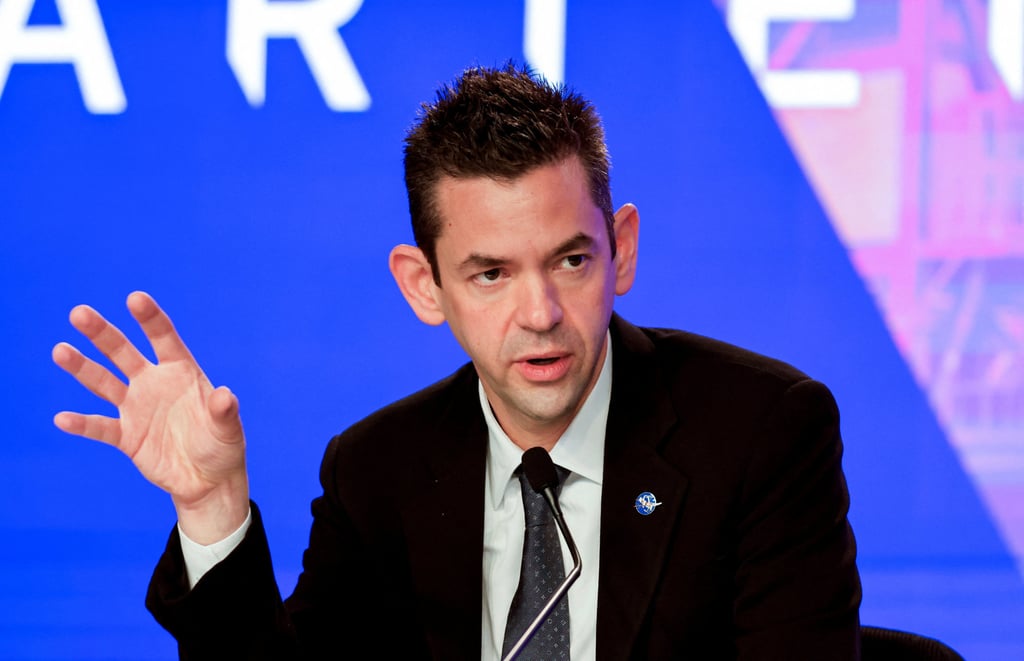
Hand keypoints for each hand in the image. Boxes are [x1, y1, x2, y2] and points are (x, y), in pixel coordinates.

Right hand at [53, 291, 249, 543]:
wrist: (207, 478)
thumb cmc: (222, 445)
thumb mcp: (228, 428)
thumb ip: (224, 411)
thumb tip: (226, 396)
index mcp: (181, 372)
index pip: (163, 338)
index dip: (150, 319)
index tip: (135, 298)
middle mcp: (153, 383)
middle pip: (123, 353)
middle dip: (102, 334)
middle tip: (78, 313)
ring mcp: (136, 408)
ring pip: (103, 383)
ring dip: (82, 368)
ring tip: (60, 351)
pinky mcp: (126, 436)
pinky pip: (99, 427)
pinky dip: (82, 425)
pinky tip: (62, 419)